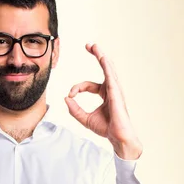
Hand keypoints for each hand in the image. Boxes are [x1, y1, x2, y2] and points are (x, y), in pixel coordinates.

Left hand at [64, 43, 141, 159]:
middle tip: (89, 45)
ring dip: (101, 56)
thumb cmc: (106, 128)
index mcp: (105, 94)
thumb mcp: (85, 118)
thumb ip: (74, 110)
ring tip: (95, 46)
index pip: (88, 85)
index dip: (76, 88)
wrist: (118, 138)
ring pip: (108, 68)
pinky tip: (102, 58)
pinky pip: (111, 76)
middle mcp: (111, 89)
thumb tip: (66, 98)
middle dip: (97, 55)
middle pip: (104, 68)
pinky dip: (106, 66)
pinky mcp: (116, 93)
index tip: (70, 95)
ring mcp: (115, 90)